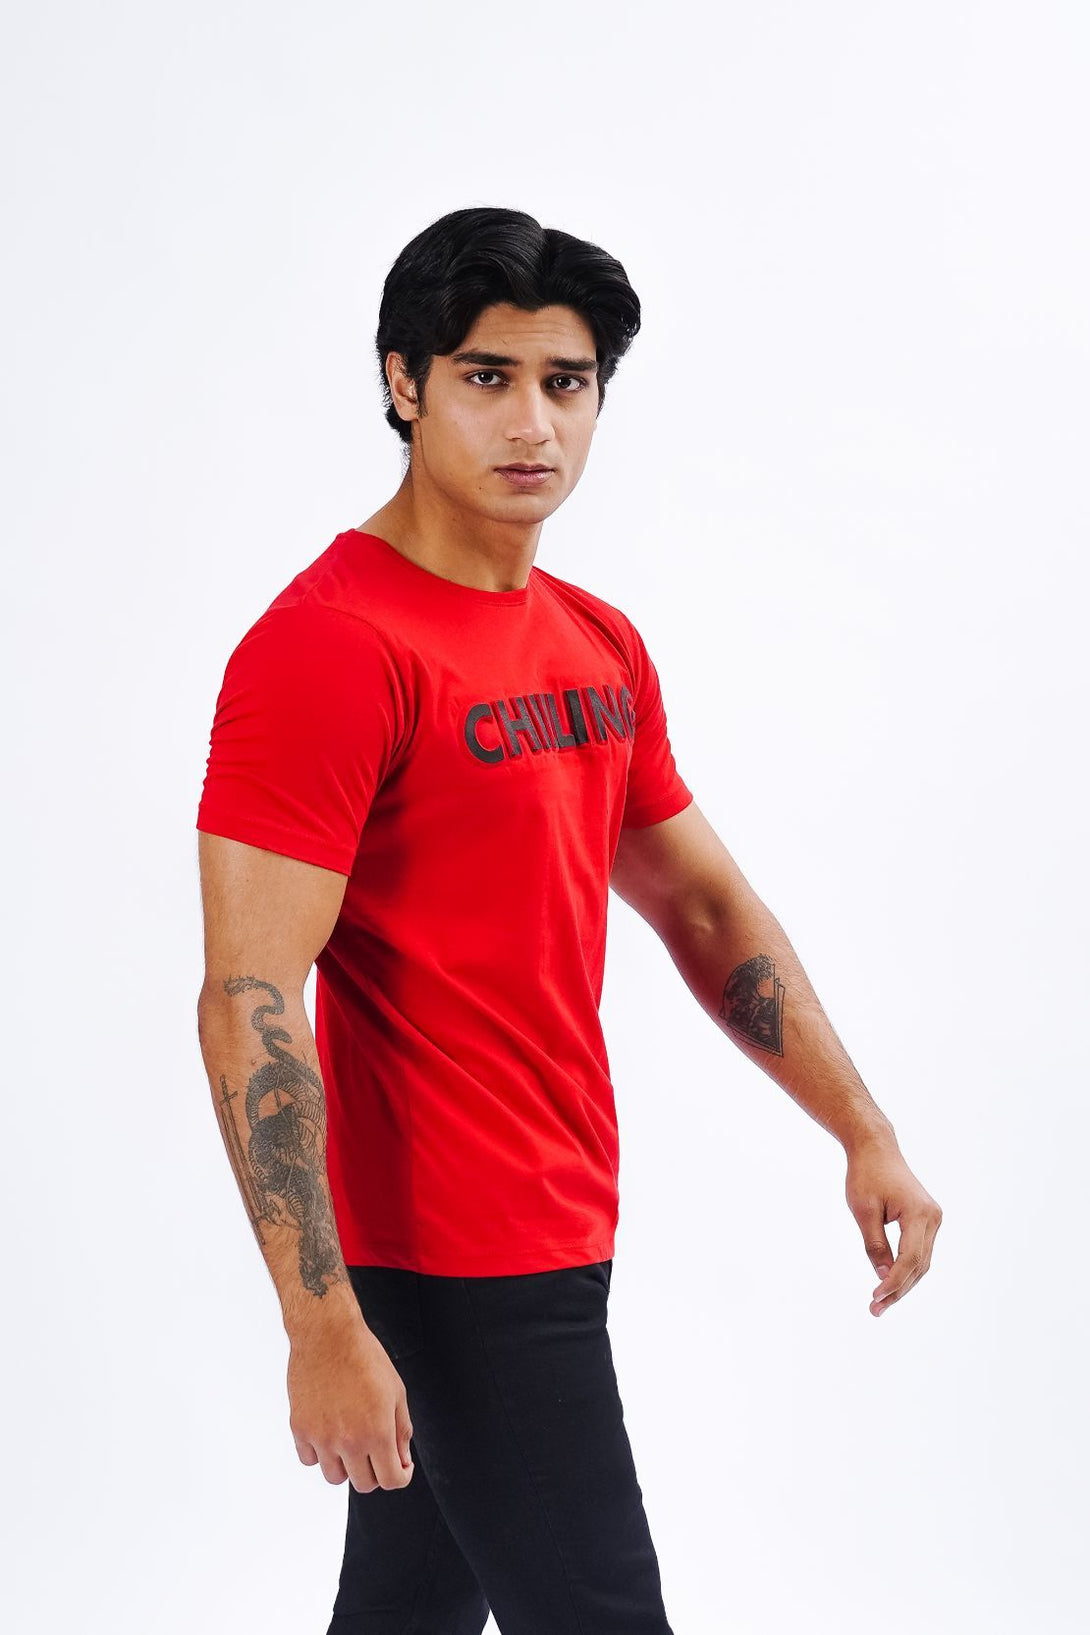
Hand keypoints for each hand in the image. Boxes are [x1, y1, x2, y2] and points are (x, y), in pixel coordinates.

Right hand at [287, 1308, 414, 1491]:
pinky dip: (319, 1453)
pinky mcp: (300, 1429)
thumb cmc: (365, 1357)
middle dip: (375, 1471)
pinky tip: (328, 1431)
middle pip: (364, 1485)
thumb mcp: (396, 1391)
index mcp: (377, 1432)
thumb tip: (402, 1460)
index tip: (400, 1465)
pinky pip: (309, 1459)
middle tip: (376, 1450)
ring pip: (334, 1477)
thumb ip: (402, 1430)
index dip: (400, 1476)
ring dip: (346, 1465)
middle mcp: (349, 1441)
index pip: (390, 1481)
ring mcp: (321, 1438)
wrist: (327, 1334)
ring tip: (350, 1440)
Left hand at [844, 1132, 942, 1317]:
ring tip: (880, 1303)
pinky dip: (905, 1268)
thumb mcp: (863, 1211)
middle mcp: (933, 1218)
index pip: (910, 1259)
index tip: (875, 1298)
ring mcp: (933, 1219)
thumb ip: (874, 1245)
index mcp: (920, 1213)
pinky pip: (919, 1252)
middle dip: (898, 1289)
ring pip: (921, 1262)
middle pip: (919, 1265)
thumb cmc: (866, 1175)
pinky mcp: (927, 1220)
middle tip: (875, 1310)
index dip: (893, 1282)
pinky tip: (889, 1284)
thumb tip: (882, 1276)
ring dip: (902, 1283)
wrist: (875, 1149)